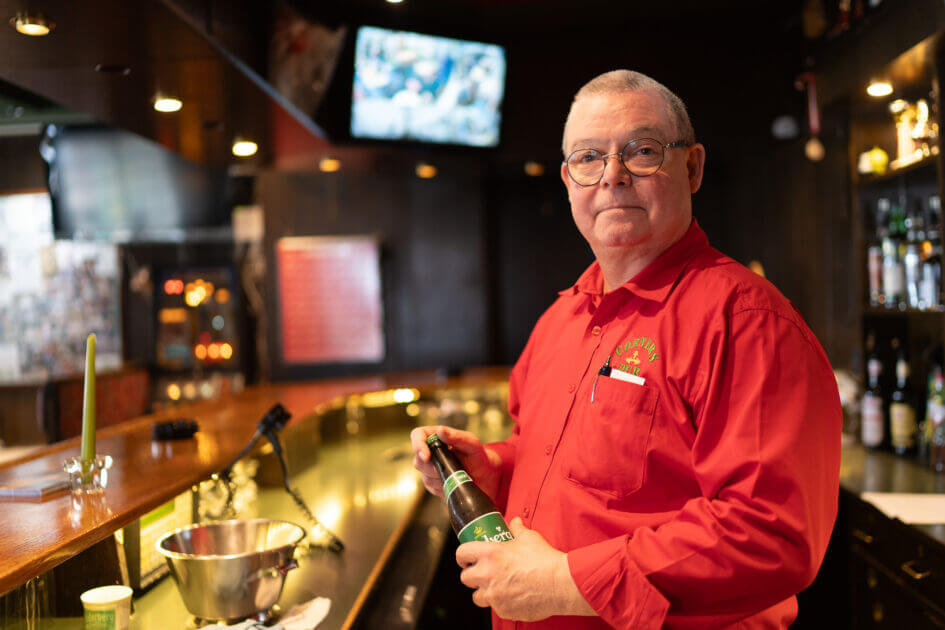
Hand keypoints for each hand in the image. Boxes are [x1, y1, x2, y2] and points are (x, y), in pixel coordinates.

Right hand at [410, 425, 501, 500]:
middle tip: (450, 467)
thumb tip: (440, 430)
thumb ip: (457, 437)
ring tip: (457, 474)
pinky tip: (454, 482)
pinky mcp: (433, 483)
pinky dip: (442, 487)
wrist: (485, 477)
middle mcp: (431, 452)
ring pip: (424, 476)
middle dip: (433, 467)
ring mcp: (430, 468)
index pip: (417, 435)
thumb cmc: (479, 456)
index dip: (417, 445)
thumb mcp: (472, 444)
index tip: (427, 456)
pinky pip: (430, 487)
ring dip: (440, 478)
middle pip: (418, 459)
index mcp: (437, 437)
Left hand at [456, 518, 595, 620]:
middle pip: (465, 578)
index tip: (465, 559)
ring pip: (476, 597)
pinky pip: (494, 608)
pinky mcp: (503, 610)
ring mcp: (494, 595)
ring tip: (494, 587)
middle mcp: (487, 575)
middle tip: (481, 573)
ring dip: (482, 592)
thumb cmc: (545, 560)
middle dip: (471, 575)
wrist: (559, 583)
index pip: (462, 553)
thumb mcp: (529, 538)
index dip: (462, 556)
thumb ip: (517, 530)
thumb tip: (515, 523)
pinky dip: (499, 603)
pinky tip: (510, 596)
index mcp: (490, 554)